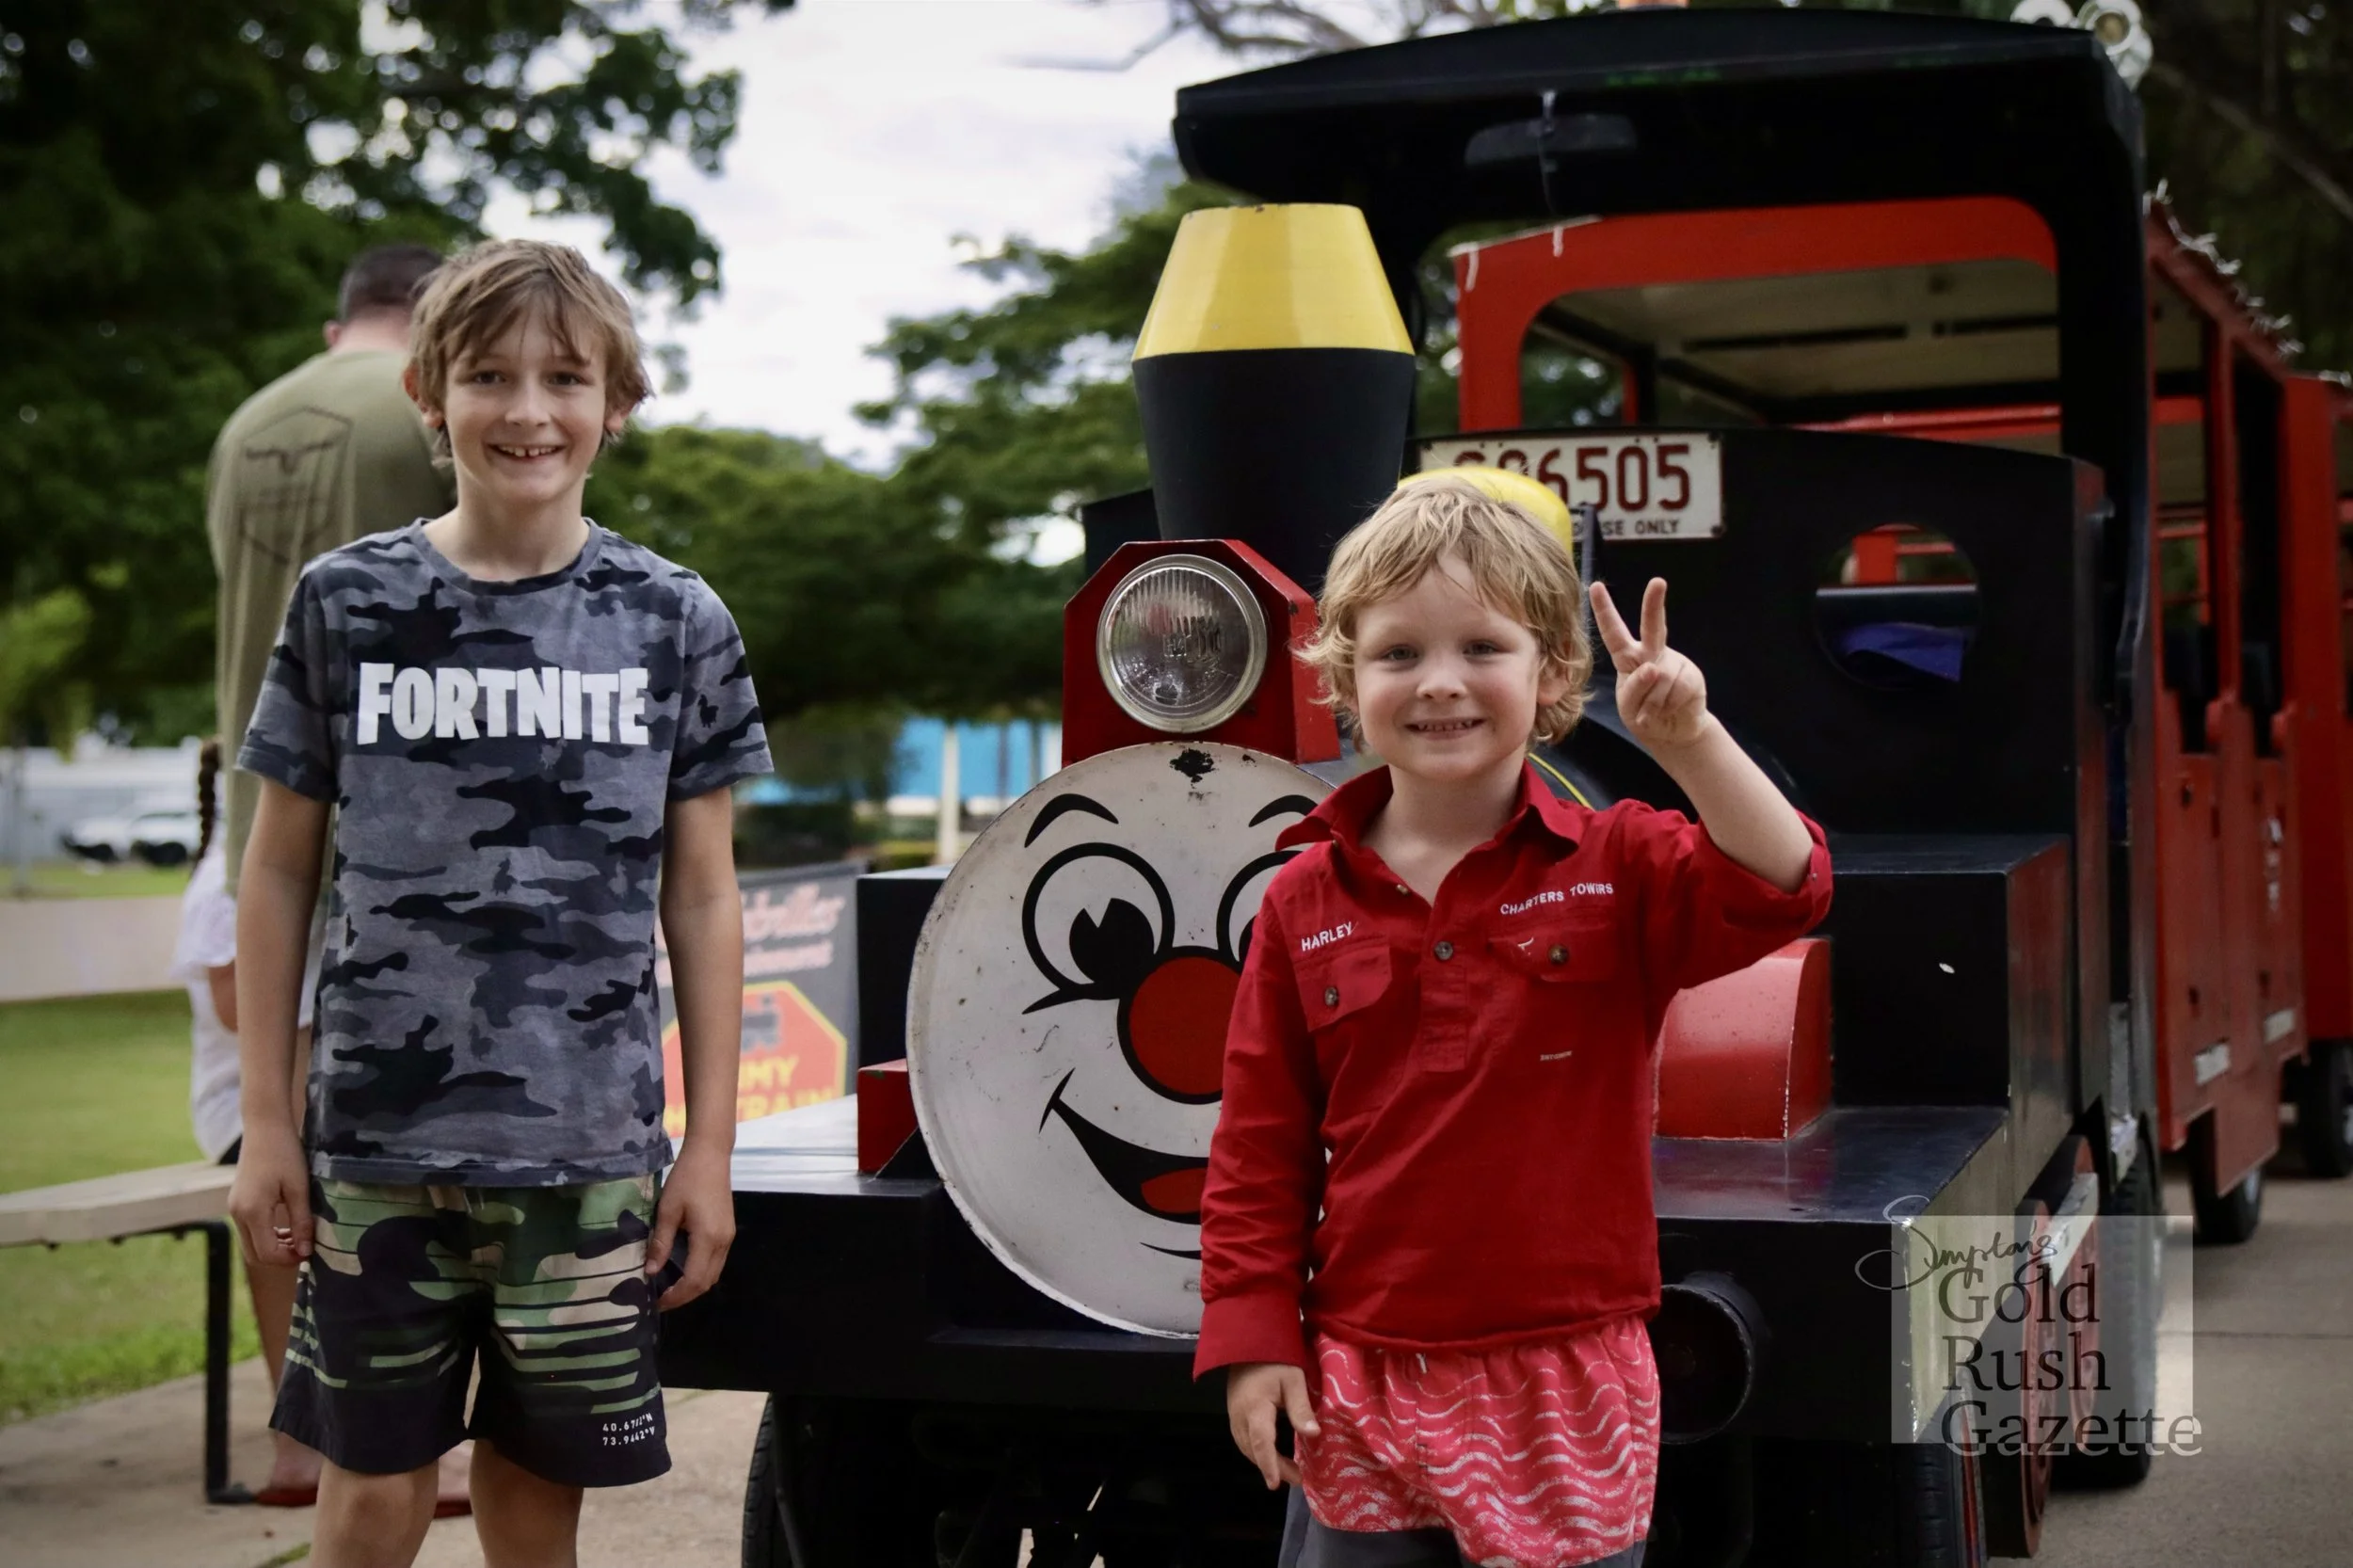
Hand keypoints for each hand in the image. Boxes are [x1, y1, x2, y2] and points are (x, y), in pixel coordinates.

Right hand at [227, 1123, 311, 1268]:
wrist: (265, 1128)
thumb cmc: (285, 1154)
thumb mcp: (299, 1188)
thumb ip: (301, 1221)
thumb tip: (306, 1251)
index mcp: (252, 1212)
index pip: (267, 1253)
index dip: (289, 1259)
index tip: (310, 1252)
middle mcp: (238, 1214)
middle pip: (255, 1254)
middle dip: (280, 1257)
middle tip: (305, 1247)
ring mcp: (234, 1209)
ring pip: (251, 1244)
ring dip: (273, 1246)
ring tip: (299, 1235)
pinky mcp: (237, 1203)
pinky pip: (249, 1230)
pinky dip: (266, 1235)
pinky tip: (286, 1226)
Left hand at [650, 1140, 734, 1310]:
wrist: (710, 1155)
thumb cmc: (686, 1179)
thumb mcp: (667, 1210)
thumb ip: (661, 1243)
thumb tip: (650, 1272)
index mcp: (708, 1238)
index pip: (694, 1281)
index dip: (676, 1296)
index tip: (656, 1303)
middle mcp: (723, 1242)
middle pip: (707, 1282)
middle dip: (685, 1296)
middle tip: (661, 1299)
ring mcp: (728, 1237)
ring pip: (714, 1273)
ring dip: (694, 1285)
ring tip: (670, 1287)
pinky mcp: (728, 1230)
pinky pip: (716, 1261)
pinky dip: (701, 1272)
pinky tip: (683, 1269)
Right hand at [1226, 1361, 1318, 1489]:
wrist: (1248, 1339)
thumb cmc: (1275, 1357)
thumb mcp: (1293, 1379)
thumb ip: (1300, 1408)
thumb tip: (1313, 1435)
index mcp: (1255, 1408)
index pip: (1261, 1443)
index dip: (1270, 1465)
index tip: (1277, 1484)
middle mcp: (1240, 1415)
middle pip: (1253, 1450)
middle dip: (1272, 1468)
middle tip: (1297, 1479)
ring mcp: (1234, 1413)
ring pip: (1245, 1446)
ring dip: (1263, 1461)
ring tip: (1285, 1471)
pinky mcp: (1234, 1410)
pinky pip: (1242, 1438)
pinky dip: (1255, 1451)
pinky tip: (1268, 1453)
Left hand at [1591, 577, 1710, 752]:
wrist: (1674, 732)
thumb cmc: (1644, 715)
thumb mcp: (1628, 706)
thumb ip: (1634, 688)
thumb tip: (1654, 668)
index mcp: (1628, 657)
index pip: (1613, 633)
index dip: (1604, 610)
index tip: (1595, 586)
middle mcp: (1652, 653)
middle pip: (1652, 626)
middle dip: (1654, 604)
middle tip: (1658, 582)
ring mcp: (1673, 662)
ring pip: (1660, 677)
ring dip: (1653, 702)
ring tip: (1656, 711)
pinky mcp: (1691, 674)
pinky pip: (1677, 689)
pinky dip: (1669, 705)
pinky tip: (1670, 709)